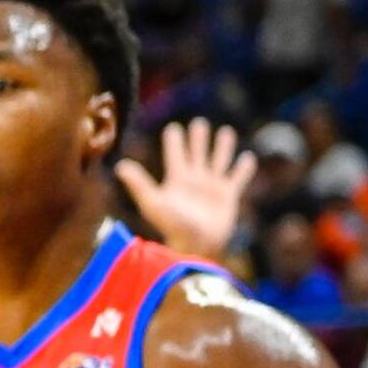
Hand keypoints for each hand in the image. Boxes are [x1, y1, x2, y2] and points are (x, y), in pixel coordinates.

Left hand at [117, 117, 254, 263]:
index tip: (173, 127)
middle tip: (199, 123)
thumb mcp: (153, 202)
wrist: (196, 244)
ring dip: (222, 147)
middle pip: (197, 154)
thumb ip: (138, 183)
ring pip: (218, 161)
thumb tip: (119, 165)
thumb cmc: (172, 225)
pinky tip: (247, 157)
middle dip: (198, 139)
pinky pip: (238, 178)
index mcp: (176, 180)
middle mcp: (194, 181)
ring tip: (226, 131)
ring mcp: (212, 188)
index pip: (175, 155)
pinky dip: (243, 168)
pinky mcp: (228, 196)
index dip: (174, 142)